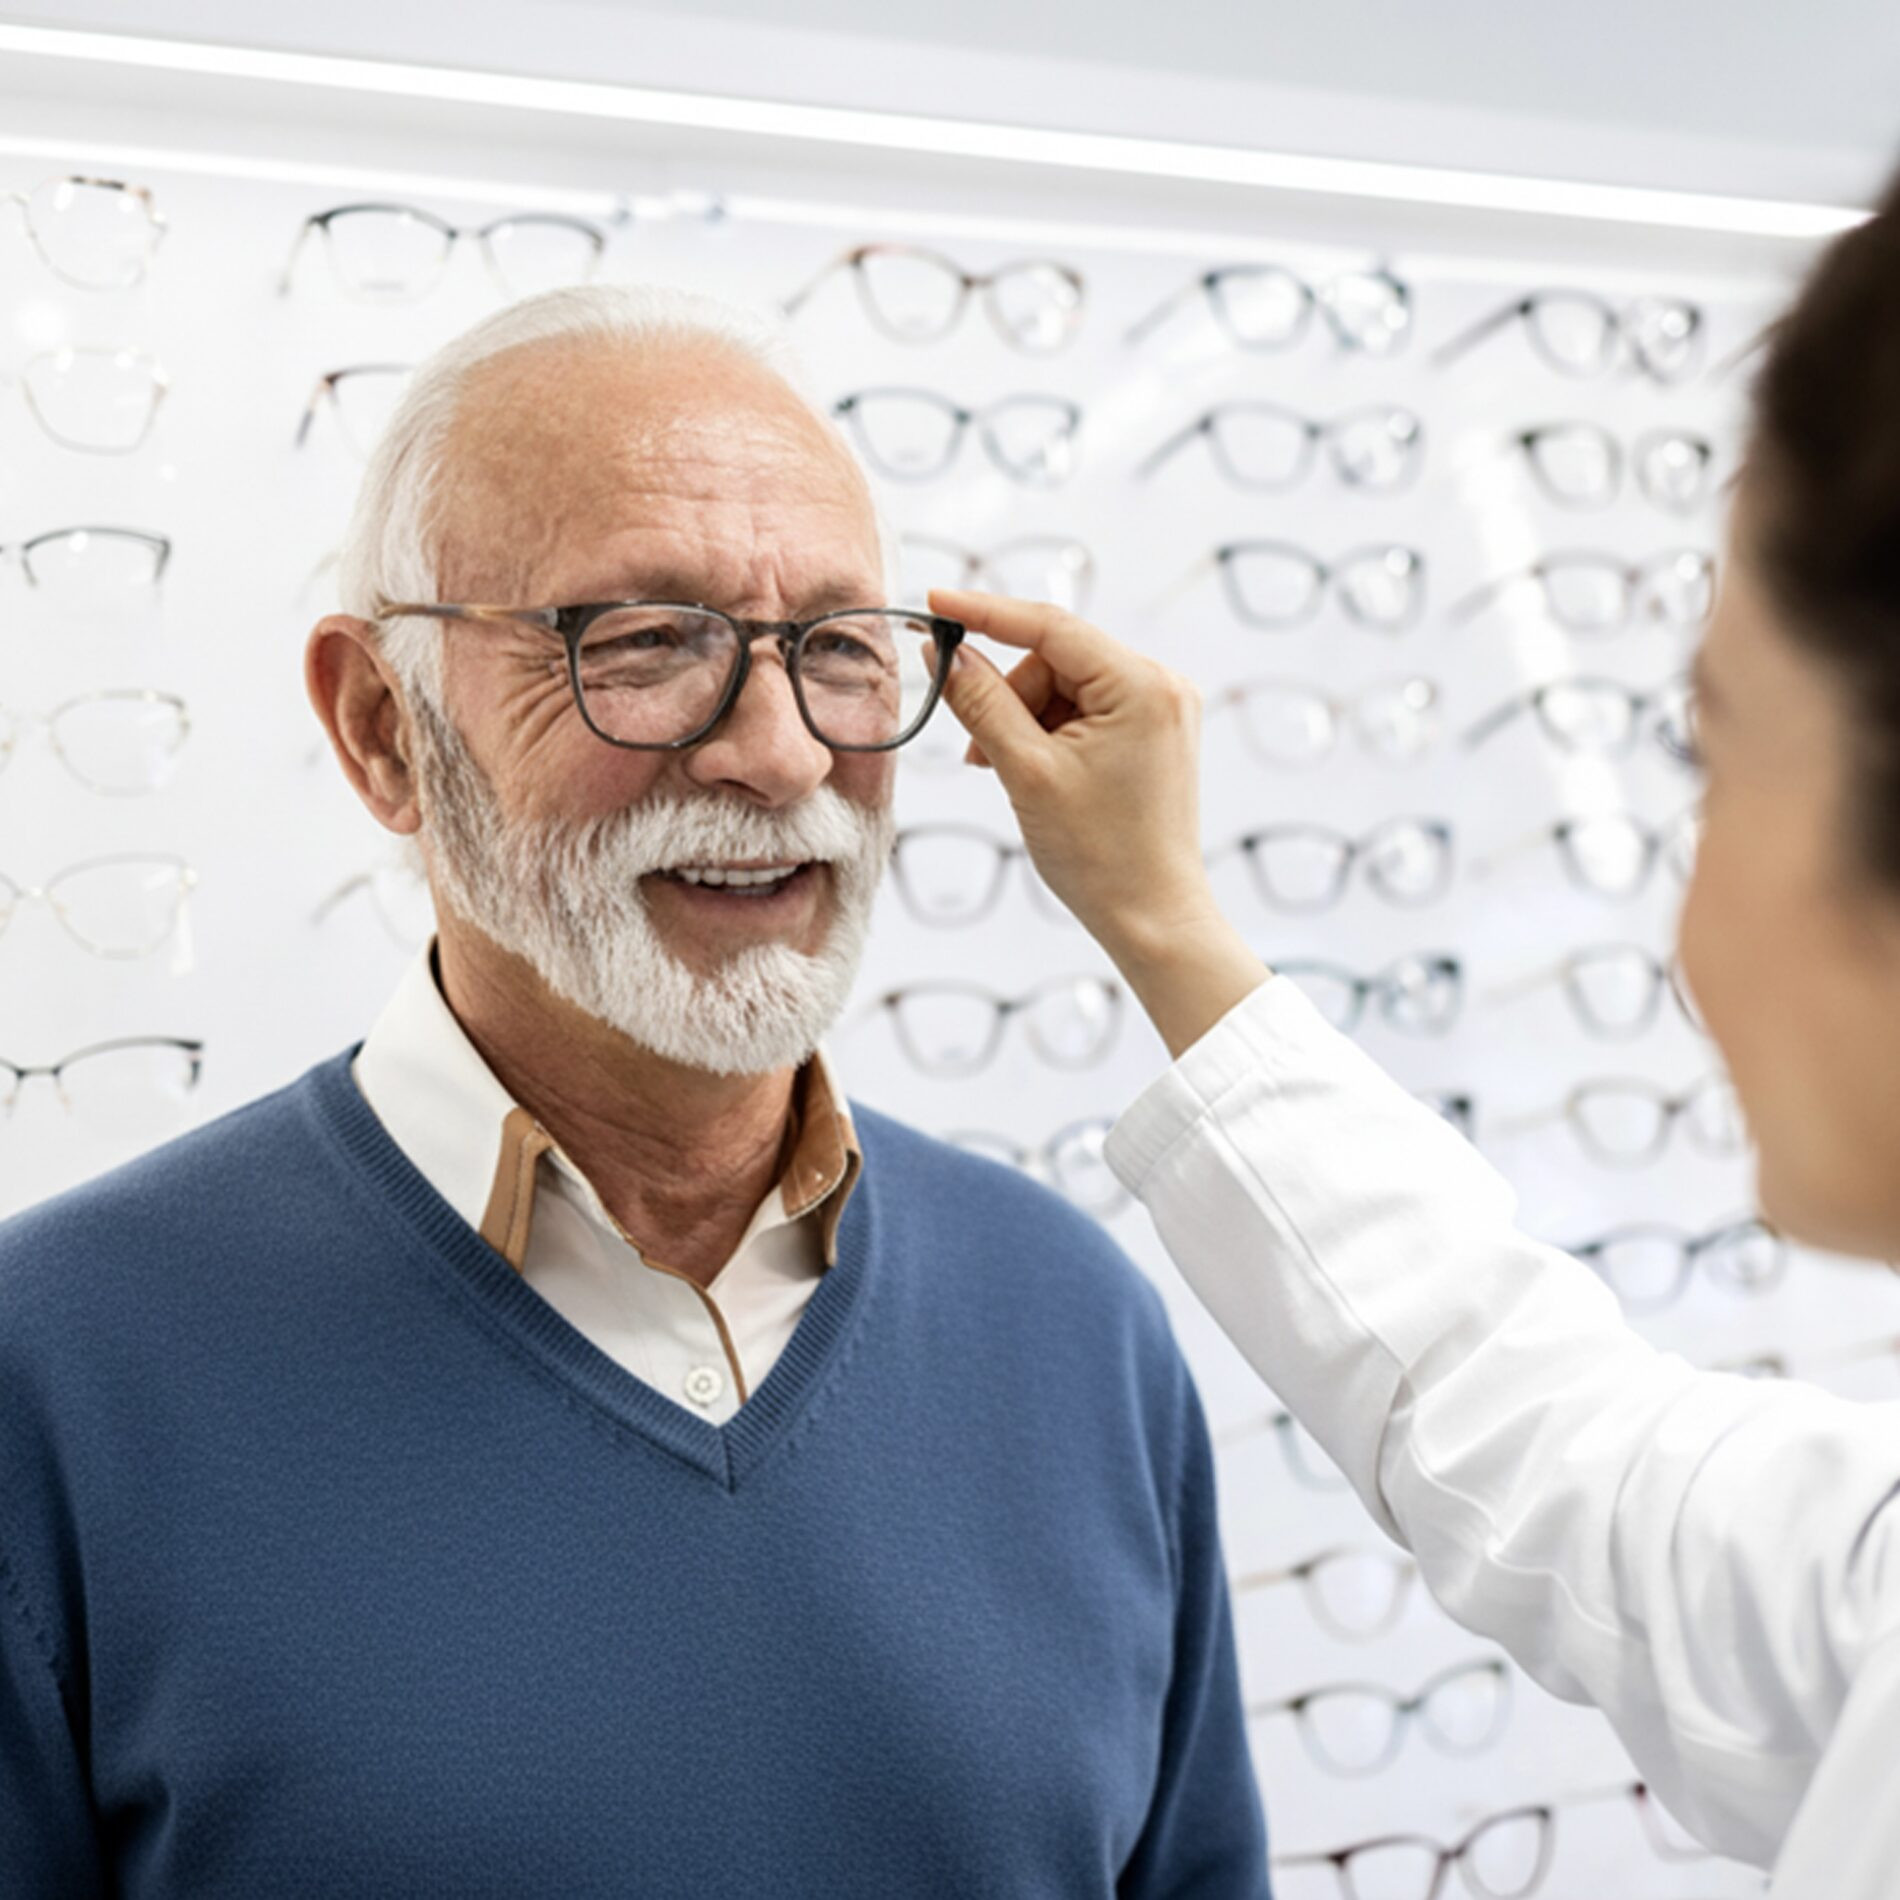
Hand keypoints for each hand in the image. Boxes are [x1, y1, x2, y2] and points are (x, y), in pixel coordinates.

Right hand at [928, 588, 1270, 1057]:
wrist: (1152, 918)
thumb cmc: (1100, 854)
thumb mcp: (1026, 771)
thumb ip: (981, 702)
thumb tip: (944, 654)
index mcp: (1142, 685)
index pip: (1051, 626)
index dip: (985, 612)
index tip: (934, 602)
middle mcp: (1162, 685)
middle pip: (1056, 660)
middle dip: (1010, 699)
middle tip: (981, 755)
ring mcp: (1162, 709)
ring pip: (1066, 687)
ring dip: (1026, 722)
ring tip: (1011, 775)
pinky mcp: (1154, 734)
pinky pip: (1086, 710)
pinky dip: (1050, 735)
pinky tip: (1037, 774)